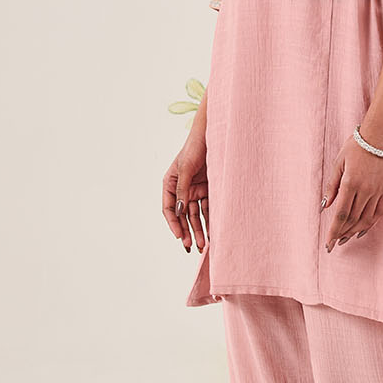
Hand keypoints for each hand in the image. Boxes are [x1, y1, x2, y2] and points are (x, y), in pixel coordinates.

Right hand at [163, 122, 209, 253]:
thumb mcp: (186, 168)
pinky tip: (213, 233)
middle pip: (182, 215)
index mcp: (170, 183)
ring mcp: (194, 190)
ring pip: (195, 215)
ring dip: (198, 230)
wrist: (214, 136)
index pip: (168, 208)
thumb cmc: (195, 147)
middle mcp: (181, 189)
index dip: (173, 223)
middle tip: (190, 247)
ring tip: (203, 245)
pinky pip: (208, 209)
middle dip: (186, 231)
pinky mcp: (208, 190)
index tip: (178, 236)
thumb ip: (182, 189)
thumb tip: (179, 211)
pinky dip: (210, 220)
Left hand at [321, 130, 382, 250]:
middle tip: (333, 244)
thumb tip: (325, 206)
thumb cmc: (355, 147)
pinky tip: (361, 231)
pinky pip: (378, 213)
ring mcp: (377, 191)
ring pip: (365, 219)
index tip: (327, 243)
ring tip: (344, 239)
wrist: (380, 137)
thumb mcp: (339, 163)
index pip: (340, 214)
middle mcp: (365, 190)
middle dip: (341, 234)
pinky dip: (369, 225)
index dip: (333, 231)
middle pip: (352, 219)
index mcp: (350, 183)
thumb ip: (332, 186)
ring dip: (353, 232)